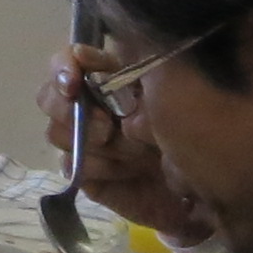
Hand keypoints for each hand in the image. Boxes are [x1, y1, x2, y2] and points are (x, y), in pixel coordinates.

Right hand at [40, 50, 215, 249]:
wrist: (204, 192)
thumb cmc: (190, 137)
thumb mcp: (172, 95)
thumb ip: (138, 74)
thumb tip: (108, 80)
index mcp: (111, 78)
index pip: (71, 60)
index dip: (64, 66)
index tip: (74, 83)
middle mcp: (91, 106)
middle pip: (48, 96)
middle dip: (70, 110)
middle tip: (105, 127)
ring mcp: (84, 142)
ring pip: (57, 133)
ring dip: (96, 143)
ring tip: (136, 154)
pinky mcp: (84, 174)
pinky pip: (71, 166)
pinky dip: (99, 168)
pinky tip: (126, 173)